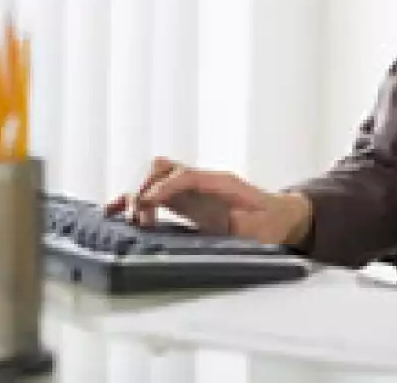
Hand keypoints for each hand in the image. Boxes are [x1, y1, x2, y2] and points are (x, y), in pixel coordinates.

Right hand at [104, 157, 313, 245]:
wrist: (281, 217)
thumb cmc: (273, 223)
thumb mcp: (264, 228)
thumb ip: (246, 225)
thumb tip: (228, 223)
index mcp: (221, 182)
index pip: (185, 175)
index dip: (164, 187)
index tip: (146, 205)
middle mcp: (202, 180)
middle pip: (164, 168)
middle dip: (145, 189)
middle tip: (138, 219)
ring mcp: (192, 189)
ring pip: (155, 176)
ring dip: (137, 193)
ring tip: (127, 220)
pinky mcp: (185, 201)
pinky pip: (155, 193)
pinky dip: (135, 200)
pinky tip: (115, 212)